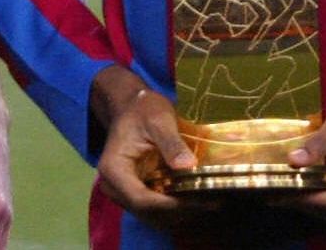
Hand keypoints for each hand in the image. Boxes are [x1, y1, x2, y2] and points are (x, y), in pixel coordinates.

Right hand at [90, 67, 213, 229]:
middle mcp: (114, 187)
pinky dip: (177, 209)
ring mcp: (124, 193)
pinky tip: (198, 200)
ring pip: (153, 216)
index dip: (170, 206)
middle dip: (180, 212)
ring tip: (210, 202)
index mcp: (114, 169)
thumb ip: (171, 143)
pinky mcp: (136, 193)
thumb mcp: (159, 120)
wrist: (132, 108)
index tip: (198, 201)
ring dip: (181, 213)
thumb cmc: (144, 110)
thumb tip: (188, 165)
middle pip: (148, 212)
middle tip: (212, 203)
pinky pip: (156, 210)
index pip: (141, 200)